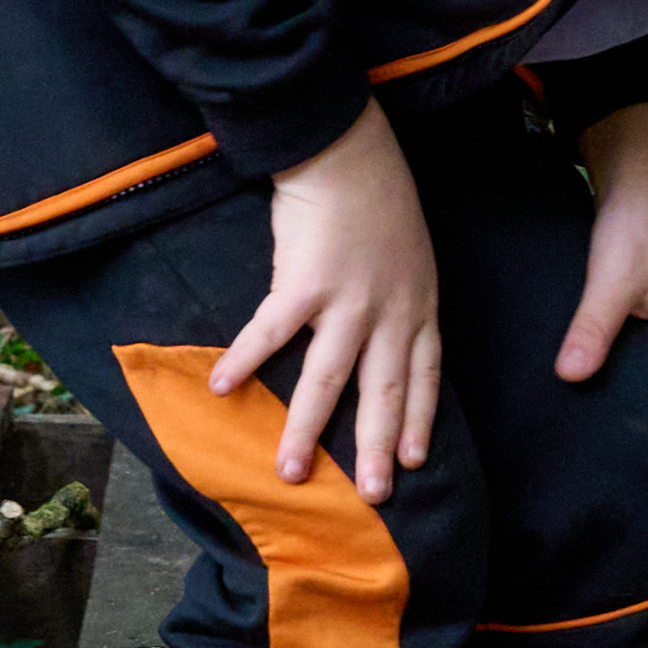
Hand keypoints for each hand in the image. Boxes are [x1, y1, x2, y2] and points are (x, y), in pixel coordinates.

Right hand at [217, 100, 437, 487]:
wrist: (348, 149)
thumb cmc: (377, 195)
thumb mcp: (411, 252)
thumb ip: (400, 295)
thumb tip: (383, 329)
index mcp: (418, 305)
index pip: (426, 375)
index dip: (419, 420)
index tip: (413, 462)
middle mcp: (389, 312)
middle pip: (384, 392)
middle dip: (377, 449)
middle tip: (373, 497)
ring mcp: (348, 301)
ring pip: (328, 380)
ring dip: (308, 429)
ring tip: (291, 472)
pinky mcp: (304, 283)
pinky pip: (270, 333)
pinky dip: (244, 360)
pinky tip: (220, 389)